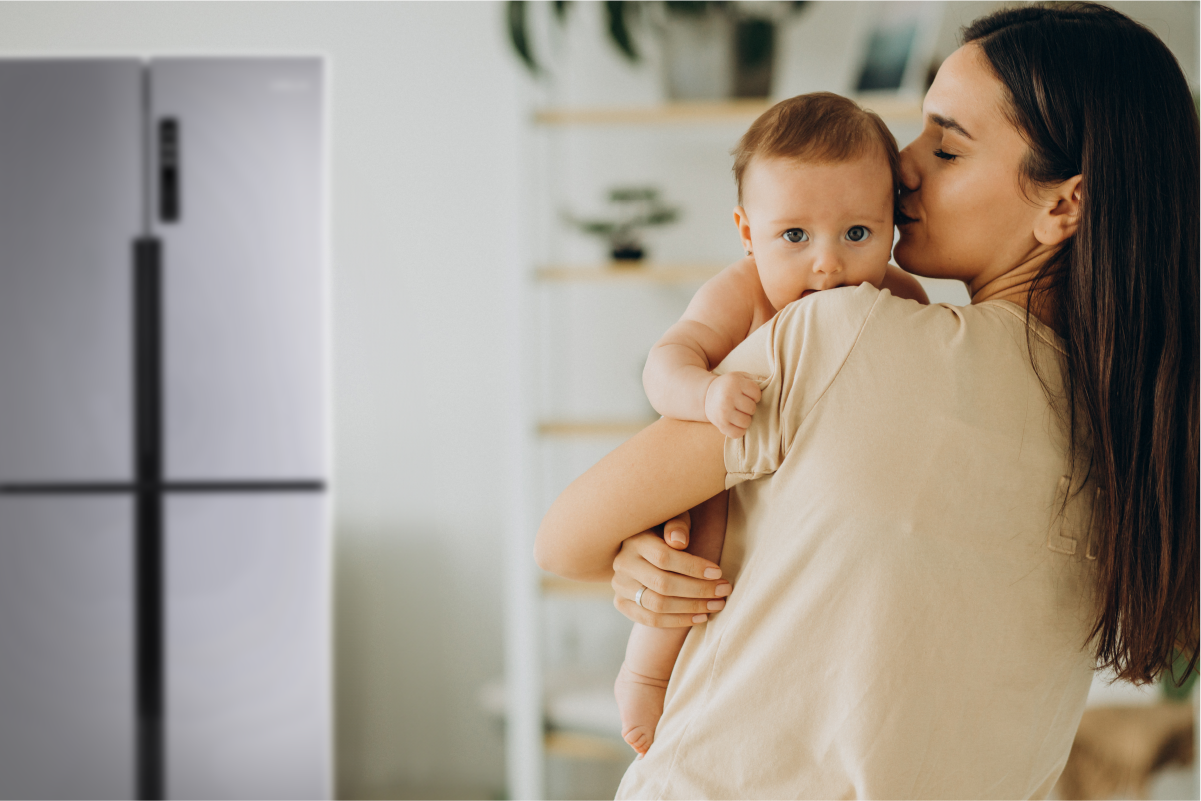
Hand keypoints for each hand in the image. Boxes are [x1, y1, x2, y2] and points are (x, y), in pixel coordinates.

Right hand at [611, 513, 731, 626]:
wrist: (644, 546)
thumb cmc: (666, 529)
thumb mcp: (673, 517)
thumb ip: (677, 525)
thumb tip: (679, 542)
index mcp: (635, 540)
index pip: (664, 558)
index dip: (693, 567)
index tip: (718, 572)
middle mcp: (623, 563)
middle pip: (662, 584)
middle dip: (698, 590)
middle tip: (724, 591)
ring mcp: (620, 586)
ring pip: (657, 605)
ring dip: (692, 608)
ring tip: (717, 604)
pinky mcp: (621, 603)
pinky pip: (650, 620)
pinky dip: (678, 621)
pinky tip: (701, 617)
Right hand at [704, 371, 761, 438]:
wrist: (706, 395)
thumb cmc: (728, 386)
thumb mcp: (740, 376)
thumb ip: (756, 379)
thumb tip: (773, 383)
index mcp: (735, 383)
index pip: (756, 394)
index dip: (755, 396)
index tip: (749, 396)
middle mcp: (728, 396)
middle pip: (752, 408)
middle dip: (750, 408)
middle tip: (743, 405)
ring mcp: (724, 412)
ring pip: (746, 422)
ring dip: (745, 420)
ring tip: (740, 414)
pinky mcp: (721, 424)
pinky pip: (738, 433)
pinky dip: (740, 430)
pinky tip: (736, 423)